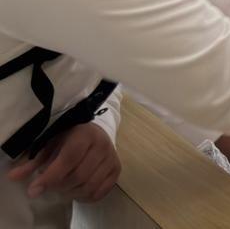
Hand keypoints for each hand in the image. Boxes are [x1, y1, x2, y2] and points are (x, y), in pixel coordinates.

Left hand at [5, 123, 120, 201]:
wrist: (96, 132)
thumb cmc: (69, 138)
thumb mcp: (50, 145)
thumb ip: (33, 162)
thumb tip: (14, 177)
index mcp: (83, 134)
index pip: (68, 159)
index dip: (50, 176)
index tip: (34, 189)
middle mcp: (101, 144)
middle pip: (79, 176)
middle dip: (60, 186)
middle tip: (51, 186)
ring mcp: (111, 157)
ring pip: (89, 186)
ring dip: (72, 193)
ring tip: (63, 188)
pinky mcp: (117, 169)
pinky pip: (101, 192)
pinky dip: (86, 197)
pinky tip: (77, 191)